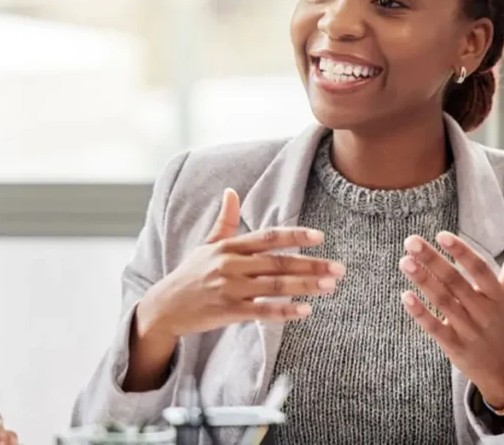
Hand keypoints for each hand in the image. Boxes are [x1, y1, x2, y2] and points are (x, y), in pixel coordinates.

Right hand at [138, 188, 343, 339]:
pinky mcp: (227, 311)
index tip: (320, 236)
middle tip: (339, 268)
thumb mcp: (205, 245)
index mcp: (228, 246)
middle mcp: (230, 264)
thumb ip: (224, 221)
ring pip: (274, 285)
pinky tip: (305, 310)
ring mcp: (229, 288)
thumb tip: (231, 191)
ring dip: (305, 286)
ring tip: (330, 286)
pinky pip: (262, 311)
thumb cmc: (190, 275)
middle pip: (278, 262)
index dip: (295, 236)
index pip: (268, 237)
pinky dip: (285, 311)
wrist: (165, 307)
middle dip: (311, 264)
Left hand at [398, 231, 503, 408]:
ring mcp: (469, 331)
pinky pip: (435, 328)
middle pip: (456, 282)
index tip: (442, 235)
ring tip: (405, 261)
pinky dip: (421, 313)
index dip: (462, 252)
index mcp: (498, 297)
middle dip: (433, 260)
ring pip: (443, 302)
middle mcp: (484, 313)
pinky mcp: (454, 347)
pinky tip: (405, 296)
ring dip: (423, 281)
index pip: (481, 270)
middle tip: (412, 241)